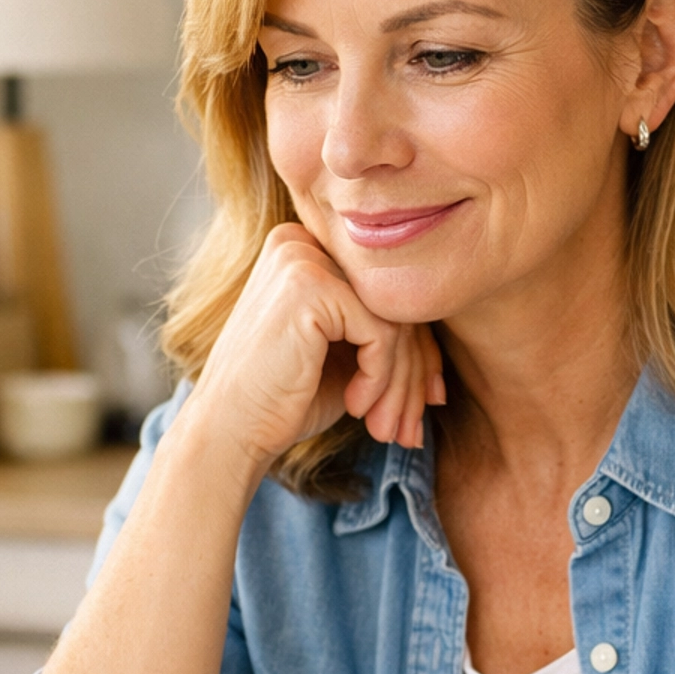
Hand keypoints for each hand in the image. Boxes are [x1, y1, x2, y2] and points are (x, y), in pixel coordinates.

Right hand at [184, 223, 444, 474]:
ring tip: (389, 428)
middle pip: (392, 302)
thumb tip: (443, 356)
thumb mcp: (343, 360)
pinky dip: (380, 377)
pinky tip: (356, 406)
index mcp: (304, 250)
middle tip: (411, 427)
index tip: (426, 401)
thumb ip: (384, 336)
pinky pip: (382, 331)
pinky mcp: (310, 284)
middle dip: (413, 373)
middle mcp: (300, 241)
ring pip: (394, 318)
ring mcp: (302, 258)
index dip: (415, 352)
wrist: (231, 432)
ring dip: (401, 384)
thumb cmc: (282, 401)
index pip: (382, 294)